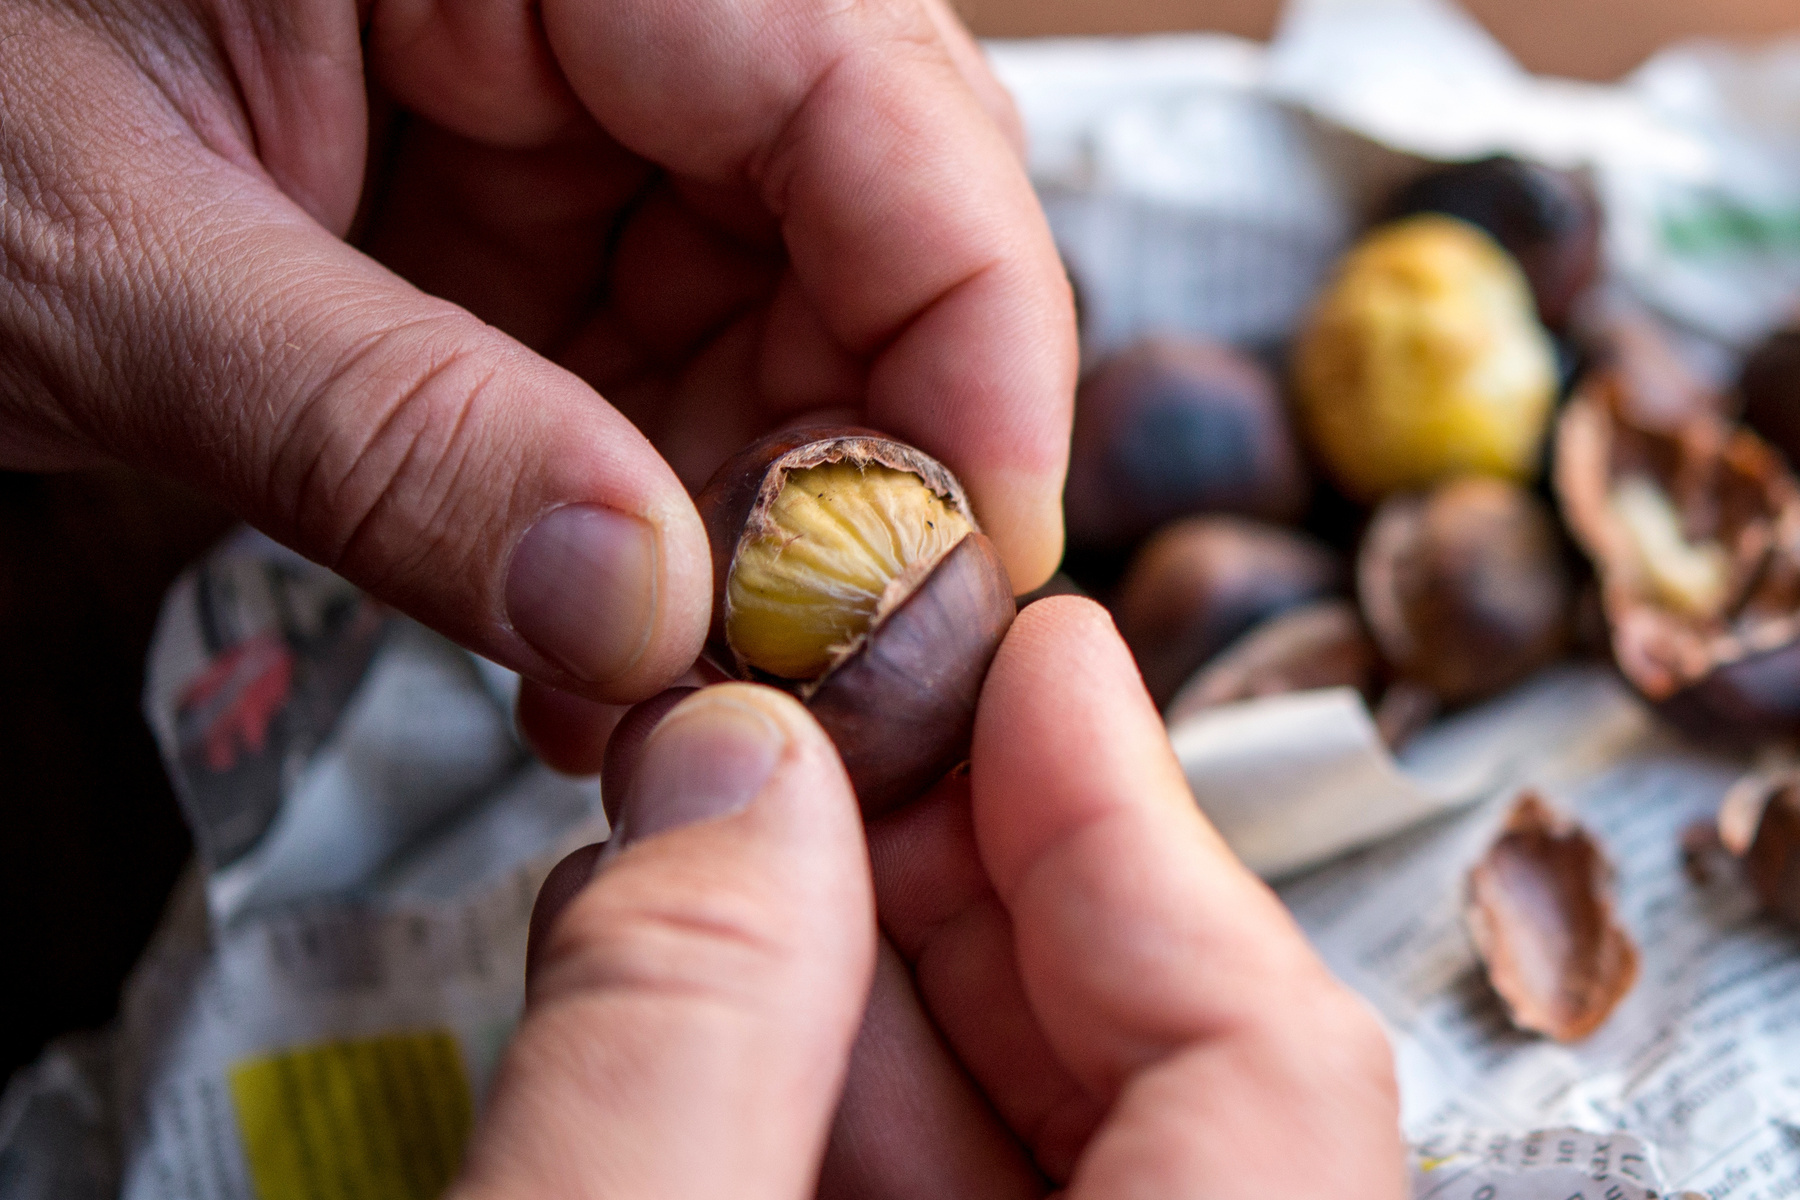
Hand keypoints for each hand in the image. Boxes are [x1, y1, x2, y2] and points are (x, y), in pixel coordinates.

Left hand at [0, 0, 1073, 717]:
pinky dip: (654, 523)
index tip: (976, 548)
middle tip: (820, 660)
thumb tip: (633, 609)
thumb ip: (385, 435)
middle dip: (861, 459)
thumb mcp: (113, 256)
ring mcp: (562, 109)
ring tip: (669, 683)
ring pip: (783, 317)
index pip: (868, 90)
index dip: (971, 327)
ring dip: (752, 527)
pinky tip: (601, 641)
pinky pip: (662, 370)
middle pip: (866, 214)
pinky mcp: (522, 218)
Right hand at [474, 598, 1404, 1198]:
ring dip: (861, 987)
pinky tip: (688, 1017)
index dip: (1130, 815)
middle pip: (1155, 1071)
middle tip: (825, 732)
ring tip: (718, 847)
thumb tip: (736, 764)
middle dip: (963, 877)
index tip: (1039, 651)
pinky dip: (818, 1112)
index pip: (1264, 1051)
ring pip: (1031, 1150)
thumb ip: (673, 1027)